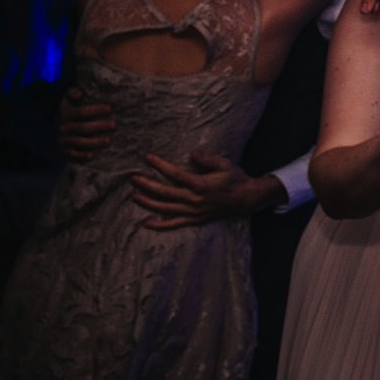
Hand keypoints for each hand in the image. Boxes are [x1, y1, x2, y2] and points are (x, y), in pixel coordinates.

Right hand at [57, 86, 115, 162]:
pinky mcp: (64, 151)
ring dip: (94, 142)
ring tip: (109, 141)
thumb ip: (72, 93)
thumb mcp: (67, 99)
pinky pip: (73, 155)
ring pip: (79, 142)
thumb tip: (79, 94)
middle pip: (82, 128)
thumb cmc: (68, 110)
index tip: (110, 109)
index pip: (80, 112)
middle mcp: (62, 128)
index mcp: (65, 114)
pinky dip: (81, 156)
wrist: (51, 128)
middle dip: (99, 126)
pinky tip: (92, 156)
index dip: (95, 110)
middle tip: (114, 125)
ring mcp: (63, 140)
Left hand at [130, 153, 284, 228]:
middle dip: (146, 185)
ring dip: (148, 203)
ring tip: (135, 196)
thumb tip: (192, 153)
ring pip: (165, 209)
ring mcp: (193, 212)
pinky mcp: (194, 220)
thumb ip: (208, 159)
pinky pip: (173, 224)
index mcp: (200, 184)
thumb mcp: (225, 164)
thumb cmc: (234, 179)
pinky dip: (159, 225)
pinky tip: (146, 222)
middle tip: (133, 178)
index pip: (174, 174)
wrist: (246, 199)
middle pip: (164, 192)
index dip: (160, 165)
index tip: (148, 158)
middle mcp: (194, 199)